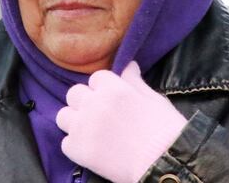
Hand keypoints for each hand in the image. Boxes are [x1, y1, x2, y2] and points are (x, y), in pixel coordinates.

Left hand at [56, 61, 187, 182]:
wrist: (163, 163)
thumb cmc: (164, 130)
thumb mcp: (154, 99)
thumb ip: (135, 81)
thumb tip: (129, 65)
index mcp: (113, 88)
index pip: (96, 78)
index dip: (104, 88)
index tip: (112, 99)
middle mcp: (93, 104)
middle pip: (74, 93)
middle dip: (85, 101)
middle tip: (99, 115)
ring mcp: (82, 127)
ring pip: (64, 116)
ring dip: (75, 121)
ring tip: (90, 132)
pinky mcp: (77, 150)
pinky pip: (66, 142)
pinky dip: (77, 146)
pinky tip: (92, 150)